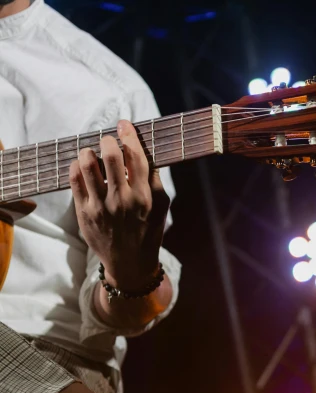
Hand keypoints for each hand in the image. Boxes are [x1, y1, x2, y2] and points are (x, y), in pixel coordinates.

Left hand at [69, 120, 169, 288]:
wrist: (129, 264)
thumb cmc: (147, 232)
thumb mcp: (161, 208)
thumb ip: (155, 181)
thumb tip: (145, 152)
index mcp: (143, 198)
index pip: (135, 156)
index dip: (128, 134)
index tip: (123, 125)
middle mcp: (121, 201)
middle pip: (110, 156)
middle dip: (108, 141)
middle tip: (108, 141)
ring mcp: (100, 208)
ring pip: (87, 165)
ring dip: (88, 151)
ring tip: (92, 153)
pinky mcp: (84, 214)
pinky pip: (74, 180)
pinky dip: (77, 167)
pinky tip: (82, 167)